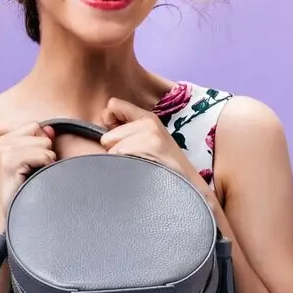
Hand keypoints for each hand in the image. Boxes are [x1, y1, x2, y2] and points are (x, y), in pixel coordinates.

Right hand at [0, 121, 56, 224]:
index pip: (34, 127)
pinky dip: (46, 167)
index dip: (41, 144)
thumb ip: (38, 143)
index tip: (33, 164)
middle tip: (32, 172)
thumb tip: (50, 129)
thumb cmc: (20, 192)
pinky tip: (33, 179)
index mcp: (0, 141)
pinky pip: (43, 155)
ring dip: (46, 161)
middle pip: (39, 132)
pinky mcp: (9, 162)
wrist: (7, 217)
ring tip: (32, 176)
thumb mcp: (28, 163)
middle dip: (44, 152)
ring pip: (44, 143)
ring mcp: (2, 152)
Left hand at [100, 97, 216, 206]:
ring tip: (138, 168)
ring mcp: (148, 135)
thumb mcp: (149, 142)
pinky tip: (139, 173)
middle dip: (115, 150)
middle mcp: (148, 122)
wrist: (188, 187)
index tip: (119, 137)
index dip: (109, 121)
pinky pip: (116, 158)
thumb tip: (104, 117)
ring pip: (111, 150)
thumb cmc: (165, 168)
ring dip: (119, 162)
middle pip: (107, 137)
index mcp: (148, 118)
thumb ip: (127, 129)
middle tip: (136, 161)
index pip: (113, 105)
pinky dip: (122, 169)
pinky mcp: (147, 147)